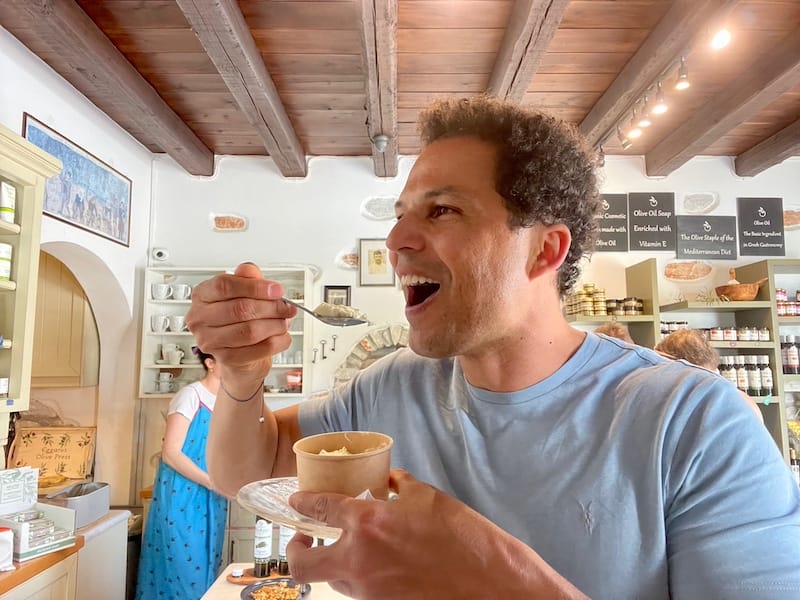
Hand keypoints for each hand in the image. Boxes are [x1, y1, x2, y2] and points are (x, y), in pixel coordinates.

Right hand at [185, 262, 295, 392]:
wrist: (238, 353)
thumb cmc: (238, 318)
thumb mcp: (243, 292)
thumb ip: (247, 278)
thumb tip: (250, 271)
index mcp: (202, 295)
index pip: (225, 286)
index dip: (255, 287)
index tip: (277, 290)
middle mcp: (200, 318)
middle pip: (240, 309)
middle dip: (271, 307)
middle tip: (287, 307)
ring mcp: (210, 340)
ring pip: (250, 330)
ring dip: (275, 325)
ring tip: (284, 321)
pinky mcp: (226, 359)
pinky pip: (259, 349)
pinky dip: (277, 341)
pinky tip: (282, 336)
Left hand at [286, 470, 585, 598]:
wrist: (492, 588)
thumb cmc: (467, 540)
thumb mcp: (431, 500)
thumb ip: (400, 487)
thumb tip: (388, 481)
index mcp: (369, 523)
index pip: (321, 509)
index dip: (304, 503)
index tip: (297, 501)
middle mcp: (359, 560)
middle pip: (302, 565)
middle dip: (295, 551)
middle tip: (303, 540)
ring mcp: (369, 592)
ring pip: (334, 580)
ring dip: (337, 564)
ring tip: (355, 550)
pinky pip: (360, 593)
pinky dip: (364, 579)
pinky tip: (385, 567)